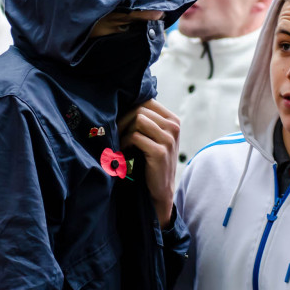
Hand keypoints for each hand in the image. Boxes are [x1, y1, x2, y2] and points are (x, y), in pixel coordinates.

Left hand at [118, 99, 179, 226]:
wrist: (160, 189)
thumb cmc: (151, 160)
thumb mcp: (153, 136)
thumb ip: (145, 120)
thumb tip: (121, 102)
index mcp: (173, 120)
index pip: (147, 101)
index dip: (130, 109)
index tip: (121, 123)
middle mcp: (174, 126)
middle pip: (140, 109)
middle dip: (123, 120)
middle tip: (115, 133)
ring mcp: (169, 139)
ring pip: (138, 120)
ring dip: (124, 131)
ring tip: (121, 142)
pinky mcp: (160, 152)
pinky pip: (136, 136)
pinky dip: (125, 142)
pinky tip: (123, 151)